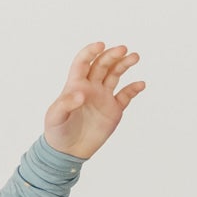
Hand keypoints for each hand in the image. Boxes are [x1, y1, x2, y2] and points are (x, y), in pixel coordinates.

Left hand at [44, 42, 143, 159]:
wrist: (68, 151)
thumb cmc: (57, 132)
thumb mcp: (55, 117)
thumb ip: (66, 104)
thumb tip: (81, 93)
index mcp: (76, 85)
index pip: (84, 62)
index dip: (91, 51)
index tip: (100, 45)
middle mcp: (91, 87)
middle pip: (103, 65)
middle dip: (112, 55)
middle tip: (123, 49)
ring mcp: (103, 97)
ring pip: (115, 75)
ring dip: (124, 64)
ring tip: (134, 57)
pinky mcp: (114, 109)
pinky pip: (126, 95)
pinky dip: (134, 88)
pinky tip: (141, 84)